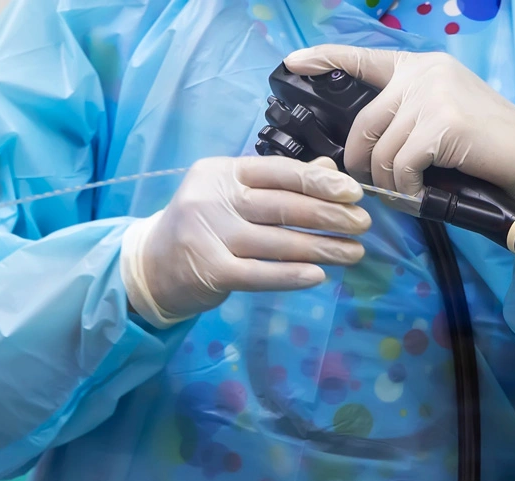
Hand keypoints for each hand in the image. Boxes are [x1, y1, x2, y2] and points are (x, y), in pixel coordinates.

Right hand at [120, 156, 371, 326]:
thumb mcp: (233, 194)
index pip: (280, 172)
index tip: (353, 193)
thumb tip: (328, 169)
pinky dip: (292, 276)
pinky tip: (319, 275)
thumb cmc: (203, 224)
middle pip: (283, 206)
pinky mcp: (210, 271)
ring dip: (322, 248)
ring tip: (354, 253)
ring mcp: (209, 235)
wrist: (151, 264)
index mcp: (222, 172)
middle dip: (329, 216)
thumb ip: (278, 182)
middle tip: (362, 225)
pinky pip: (260, 274)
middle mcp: (213, 198)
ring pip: (278, 242)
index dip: (321, 182)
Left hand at [284, 45, 514, 231]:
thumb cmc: (486, 149)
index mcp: (421, 67)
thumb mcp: (441, 120)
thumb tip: (365, 145)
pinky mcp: (443, 123)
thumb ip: (405, 118)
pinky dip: (405, 188)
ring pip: (380, 149)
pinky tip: (420, 194)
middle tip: (373, 184)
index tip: (293, 63)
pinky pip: (400, 164)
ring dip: (387, 182)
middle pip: (363, 122)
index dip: (325, 59)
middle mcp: (425, 73)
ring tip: (406, 193)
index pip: (363, 59)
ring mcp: (433, 95)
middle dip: (360, 162)